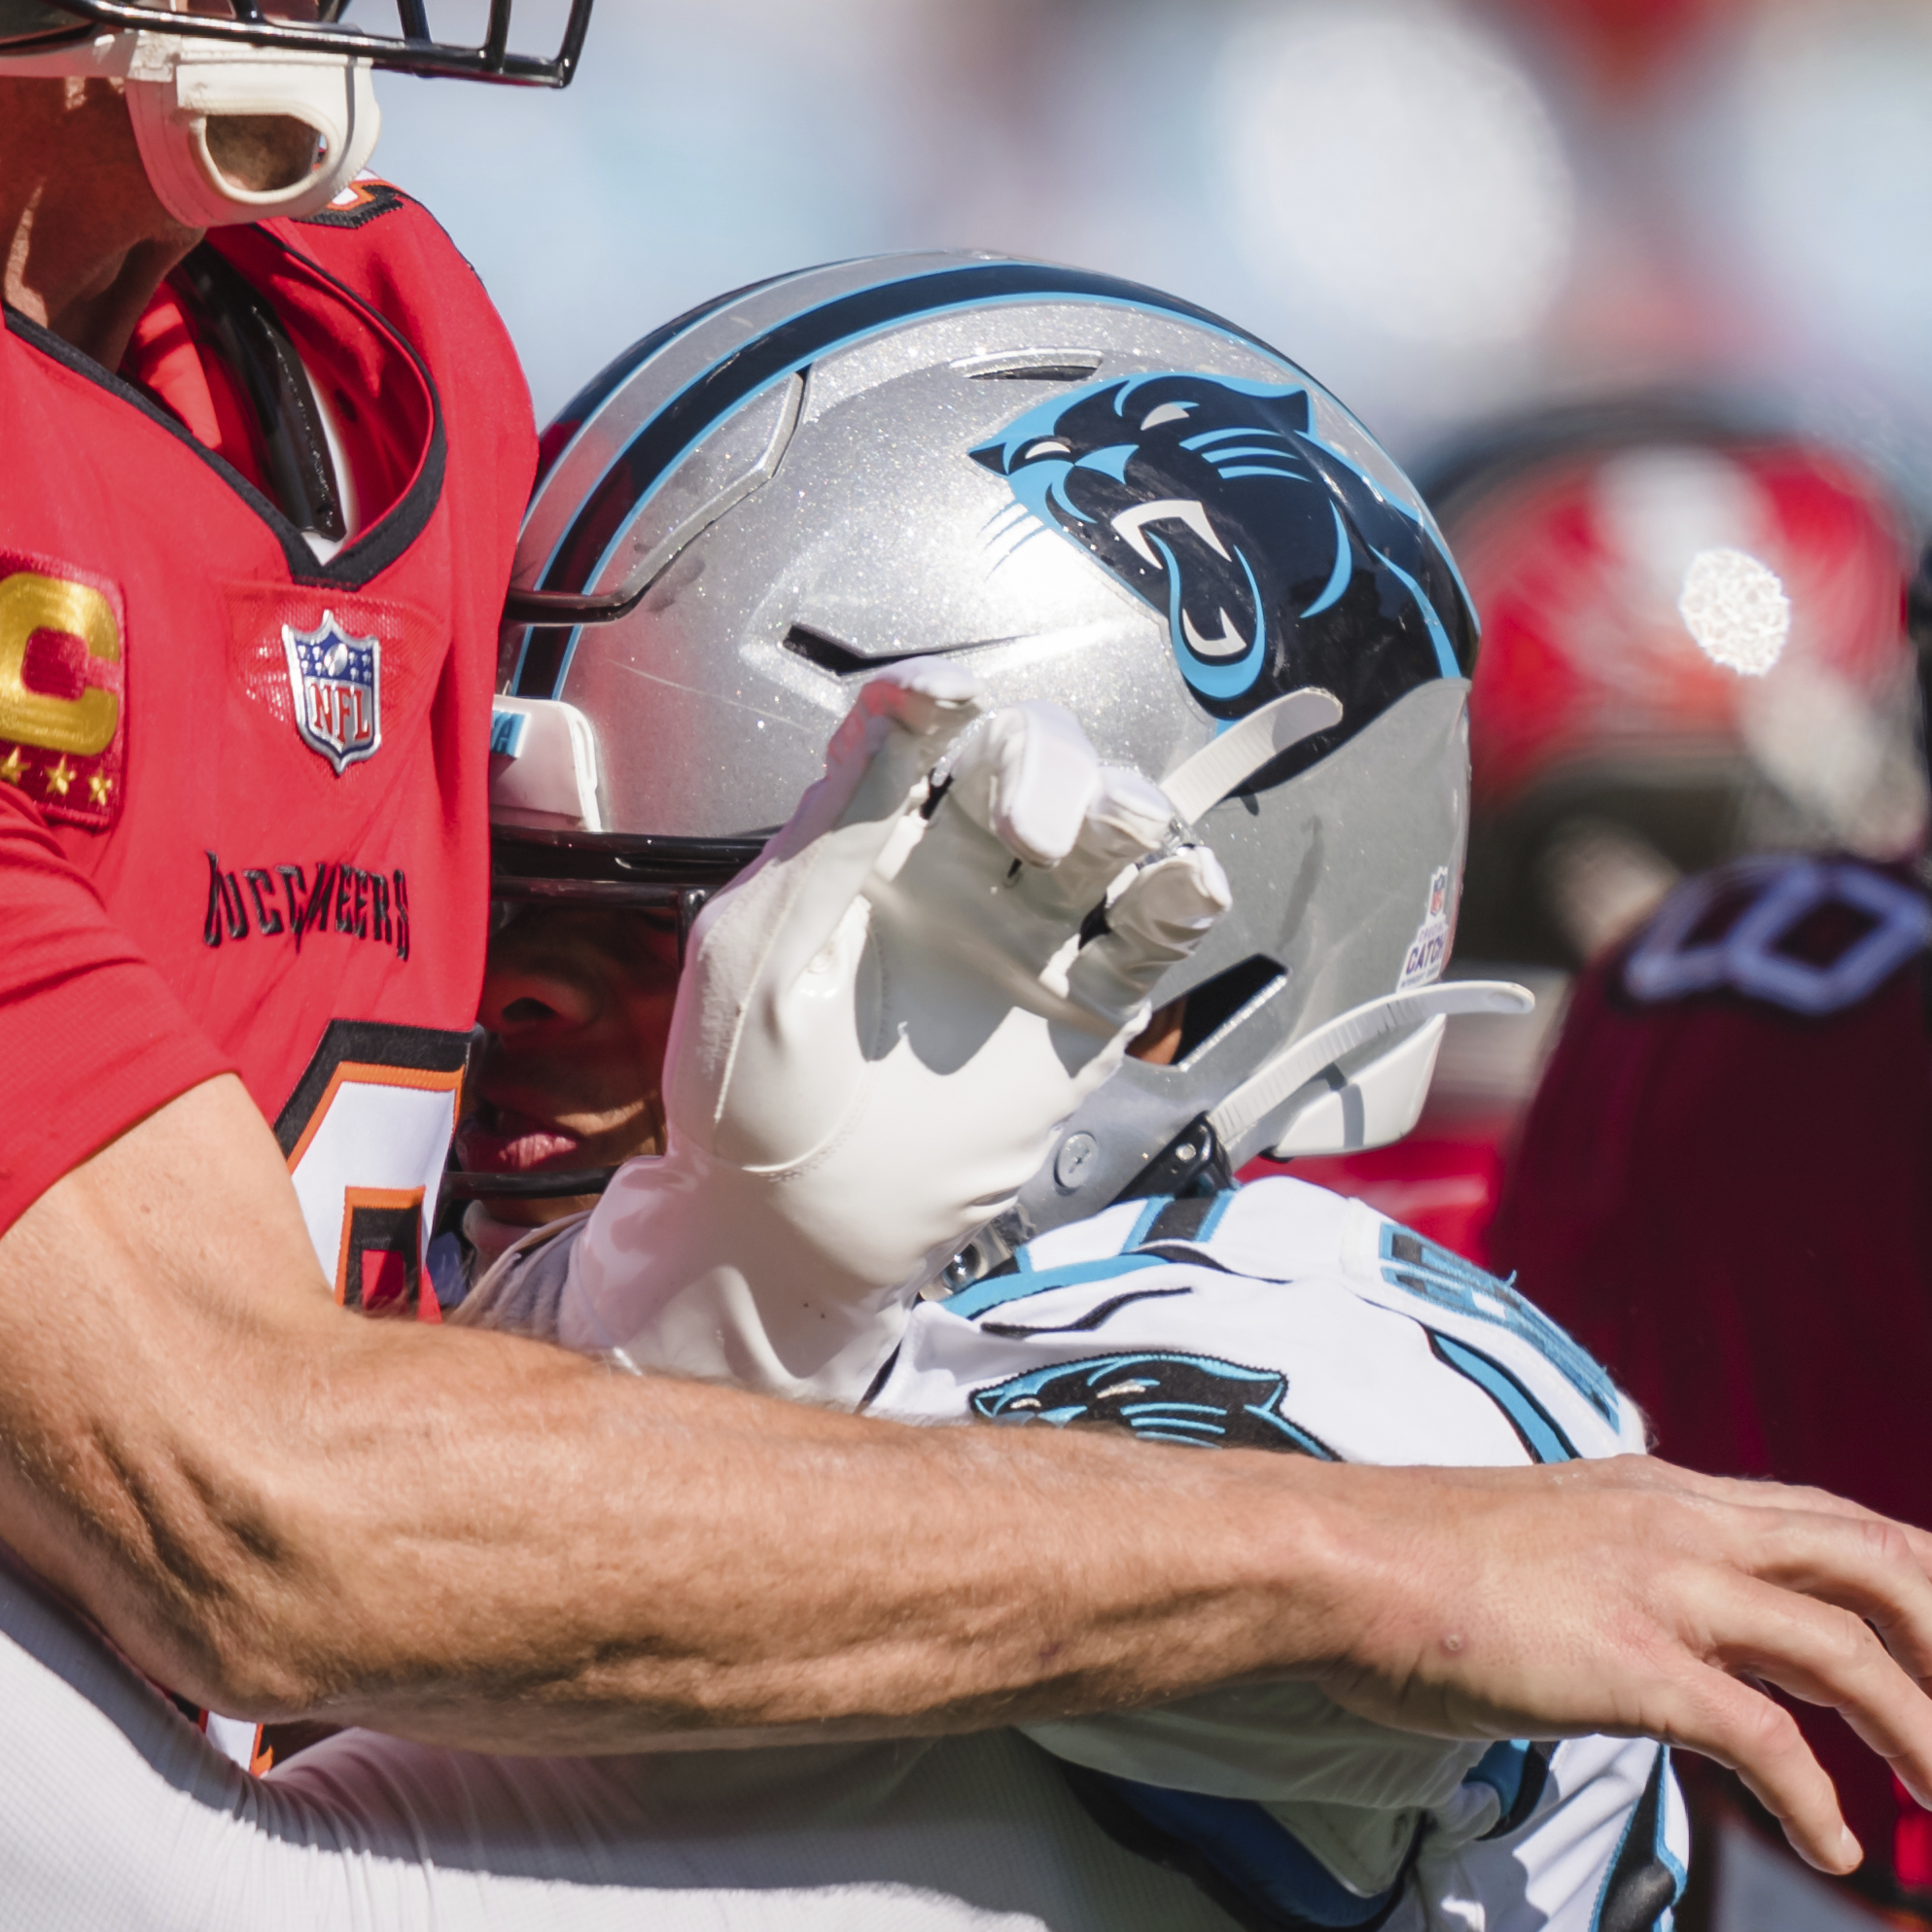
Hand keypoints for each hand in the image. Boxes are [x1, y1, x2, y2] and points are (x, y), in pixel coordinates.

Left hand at [563, 684, 1233, 1398]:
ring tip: (1113, 834)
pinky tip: (1185, 885)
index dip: (940, 697)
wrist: (795, 1234)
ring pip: (1106, 832)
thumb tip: (884, 726)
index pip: (919, 733)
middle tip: (1026, 825)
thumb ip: (824, 843)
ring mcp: (1024, 940)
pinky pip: (1151, 936)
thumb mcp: (753, 957)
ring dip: (1126, 806)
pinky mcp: (1080, 1012)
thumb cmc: (746, 1101)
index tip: (945, 699)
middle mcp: (953, 876)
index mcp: (863, 848)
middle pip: (1031, 762)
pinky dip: (1184, 894)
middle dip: (1042, 762)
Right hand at [1303, 1455, 1931, 1873]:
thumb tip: (1623, 1625)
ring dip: (1911, 1727)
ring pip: (1841, 1652)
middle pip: (1861, 1570)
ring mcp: (1666, 1592)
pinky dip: (1819, 1801)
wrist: (1336, 1561)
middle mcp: (1683, 1528)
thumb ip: (1604, 1572)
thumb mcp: (1539, 1542)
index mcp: (1660, 1496)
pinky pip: (1765, 1742)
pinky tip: (1842, 1850)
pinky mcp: (1638, 1667)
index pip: (1818, 1516)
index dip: (1910, 1549)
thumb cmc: (1404, 1566)